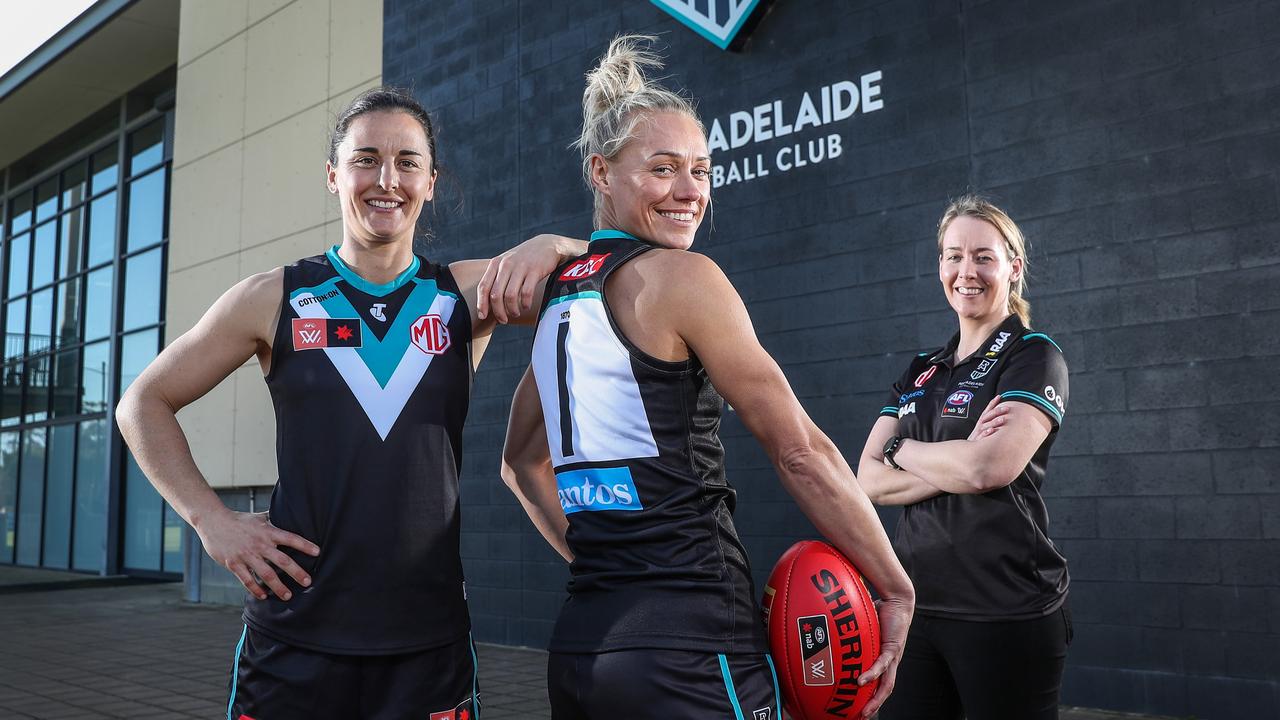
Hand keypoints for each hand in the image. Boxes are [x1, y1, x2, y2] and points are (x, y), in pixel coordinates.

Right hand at [196, 509, 319, 600]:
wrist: (213, 522)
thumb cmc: (239, 520)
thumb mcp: (259, 517)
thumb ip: (274, 520)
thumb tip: (290, 513)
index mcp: (268, 532)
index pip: (290, 538)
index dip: (304, 545)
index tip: (317, 552)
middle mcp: (259, 544)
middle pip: (282, 560)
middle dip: (296, 572)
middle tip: (308, 582)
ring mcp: (246, 555)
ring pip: (266, 574)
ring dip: (278, 587)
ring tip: (288, 595)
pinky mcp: (234, 564)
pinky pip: (247, 580)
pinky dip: (256, 589)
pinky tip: (263, 596)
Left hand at [476, 234, 579, 322]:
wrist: (547, 245)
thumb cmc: (525, 259)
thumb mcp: (507, 263)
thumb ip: (497, 278)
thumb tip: (488, 302)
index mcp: (496, 263)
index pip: (483, 287)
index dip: (481, 304)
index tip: (483, 316)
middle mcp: (506, 265)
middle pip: (496, 295)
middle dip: (498, 312)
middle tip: (504, 320)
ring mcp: (520, 267)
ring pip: (510, 296)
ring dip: (512, 309)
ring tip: (516, 313)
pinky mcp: (535, 270)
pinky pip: (526, 293)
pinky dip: (525, 303)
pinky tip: (526, 306)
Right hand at [859, 593, 913, 717]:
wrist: (897, 600)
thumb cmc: (881, 611)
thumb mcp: (862, 628)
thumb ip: (850, 634)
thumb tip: (829, 632)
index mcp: (884, 660)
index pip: (878, 685)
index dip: (871, 698)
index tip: (858, 708)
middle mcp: (890, 662)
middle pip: (883, 691)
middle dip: (873, 706)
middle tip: (860, 717)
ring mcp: (892, 656)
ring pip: (886, 684)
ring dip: (875, 699)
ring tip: (864, 710)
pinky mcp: (892, 647)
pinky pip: (882, 664)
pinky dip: (872, 674)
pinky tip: (861, 682)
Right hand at [967, 397, 1010, 440]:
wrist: (967, 451)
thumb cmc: (977, 440)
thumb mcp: (982, 430)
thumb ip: (990, 423)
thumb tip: (1002, 418)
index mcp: (981, 423)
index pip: (986, 411)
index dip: (992, 403)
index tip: (999, 396)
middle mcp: (979, 426)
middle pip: (987, 416)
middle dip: (996, 411)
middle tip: (1006, 408)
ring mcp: (978, 433)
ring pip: (986, 426)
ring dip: (994, 422)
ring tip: (1003, 419)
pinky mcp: (976, 441)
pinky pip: (982, 436)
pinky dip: (986, 433)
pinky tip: (992, 430)